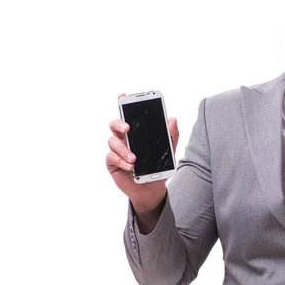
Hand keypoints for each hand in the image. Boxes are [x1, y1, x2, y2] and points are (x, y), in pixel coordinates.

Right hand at [106, 93, 179, 214]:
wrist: (152, 189)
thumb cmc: (157, 166)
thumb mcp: (168, 150)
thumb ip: (171, 135)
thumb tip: (172, 119)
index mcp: (135, 132)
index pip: (127, 115)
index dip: (122, 103)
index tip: (122, 95)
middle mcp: (123, 139)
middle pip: (114, 125)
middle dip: (119, 124)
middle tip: (128, 128)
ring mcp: (116, 151)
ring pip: (112, 142)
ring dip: (123, 149)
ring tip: (135, 158)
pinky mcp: (113, 164)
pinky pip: (112, 158)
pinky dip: (121, 162)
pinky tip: (131, 167)